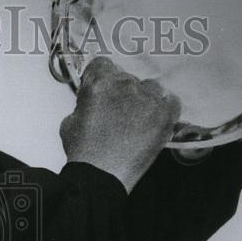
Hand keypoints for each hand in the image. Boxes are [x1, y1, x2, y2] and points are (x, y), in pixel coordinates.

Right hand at [60, 57, 180, 193]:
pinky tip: (154, 121)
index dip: (100, 78)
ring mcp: (149, 98)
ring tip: (136, 120)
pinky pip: (171, 100)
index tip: (102, 90)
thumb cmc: (84, 152)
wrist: (102, 176)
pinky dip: (164, 108)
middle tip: (117, 114)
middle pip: (126, 78)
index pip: (103, 64)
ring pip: (150, 88)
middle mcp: (126, 85)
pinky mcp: (165, 114)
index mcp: (100, 82)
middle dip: (121, 93)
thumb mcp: (70, 121)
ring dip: (144, 99)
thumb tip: (91, 102)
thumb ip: (84, 103)